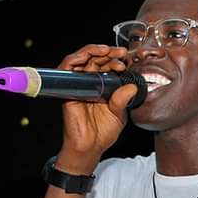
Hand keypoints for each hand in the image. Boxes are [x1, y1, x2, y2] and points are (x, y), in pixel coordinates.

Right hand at [55, 44, 136, 174]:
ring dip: (93, 51)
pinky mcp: (68, 90)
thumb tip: (131, 86)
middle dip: (108, 52)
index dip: (115, 60)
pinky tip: (89, 56)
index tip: (126, 61)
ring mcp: (78, 86)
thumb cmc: (103, 133)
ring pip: (80, 59)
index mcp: (102, 87)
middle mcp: (89, 84)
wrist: (90, 147)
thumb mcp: (120, 114)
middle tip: (120, 53)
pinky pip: (67, 69)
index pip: (106, 66)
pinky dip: (75, 58)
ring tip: (108, 51)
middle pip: (94, 59)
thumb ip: (124, 100)